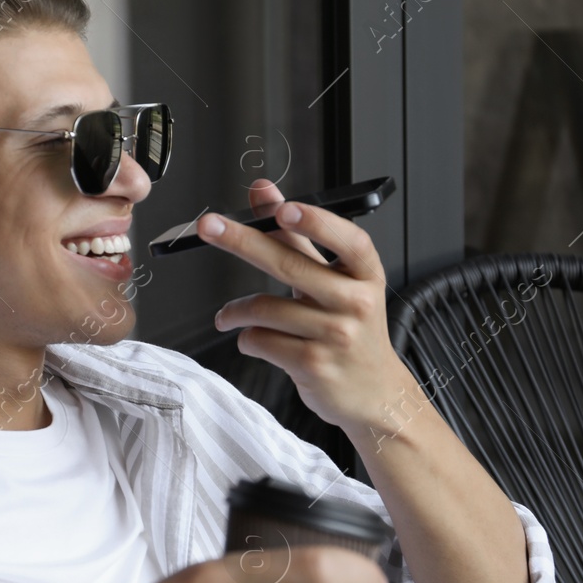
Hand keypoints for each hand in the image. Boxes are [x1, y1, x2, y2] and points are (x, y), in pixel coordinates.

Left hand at [199, 179, 417, 434]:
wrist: (373, 391)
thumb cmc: (349, 329)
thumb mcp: (334, 279)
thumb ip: (297, 235)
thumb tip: (264, 191)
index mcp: (364, 274)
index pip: (348, 240)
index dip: (316, 222)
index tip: (283, 208)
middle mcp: (355, 302)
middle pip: (291, 266)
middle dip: (243, 242)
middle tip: (209, 227)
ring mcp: (336, 336)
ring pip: (266, 309)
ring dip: (235, 311)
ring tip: (227, 316)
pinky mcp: (314, 365)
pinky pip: (262, 340)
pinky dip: (247, 338)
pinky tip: (252, 339)